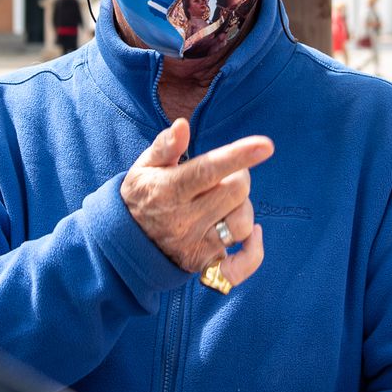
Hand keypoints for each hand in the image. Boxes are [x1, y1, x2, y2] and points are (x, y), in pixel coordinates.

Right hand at [121, 118, 269, 284]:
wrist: (126, 241)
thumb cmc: (143, 193)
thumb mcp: (145, 166)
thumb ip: (165, 145)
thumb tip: (182, 125)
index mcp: (167, 190)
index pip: (207, 170)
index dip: (238, 156)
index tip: (265, 145)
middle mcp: (182, 220)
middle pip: (234, 192)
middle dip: (239, 175)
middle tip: (226, 174)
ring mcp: (194, 245)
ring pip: (241, 224)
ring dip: (243, 207)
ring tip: (227, 200)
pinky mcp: (204, 265)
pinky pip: (240, 266)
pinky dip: (254, 250)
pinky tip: (253, 233)